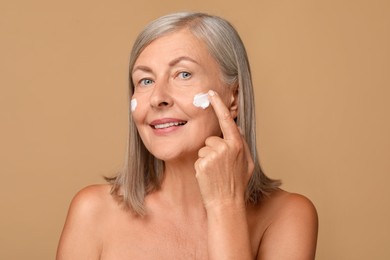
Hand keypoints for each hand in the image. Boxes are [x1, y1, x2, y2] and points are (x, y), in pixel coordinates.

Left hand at [194, 90, 253, 209]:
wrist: (226, 202)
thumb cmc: (237, 182)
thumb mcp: (247, 163)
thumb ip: (242, 143)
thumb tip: (235, 127)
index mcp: (237, 144)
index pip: (227, 120)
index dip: (219, 105)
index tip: (211, 93)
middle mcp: (226, 147)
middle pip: (212, 139)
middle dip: (213, 149)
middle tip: (220, 166)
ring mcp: (213, 155)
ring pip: (204, 148)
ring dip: (206, 158)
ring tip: (215, 172)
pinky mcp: (202, 163)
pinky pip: (198, 158)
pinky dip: (201, 166)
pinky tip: (208, 176)